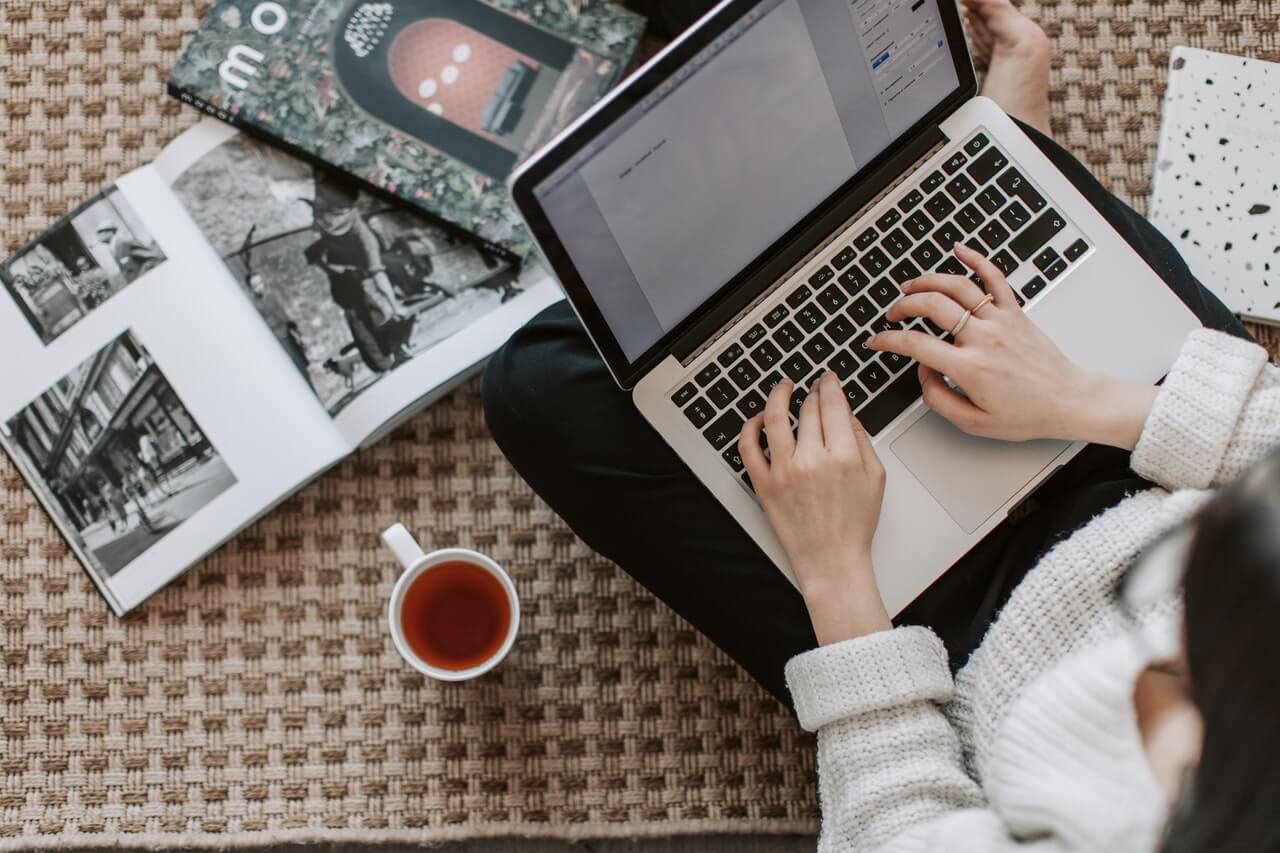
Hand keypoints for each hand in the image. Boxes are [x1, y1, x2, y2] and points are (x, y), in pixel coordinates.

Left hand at [740, 373, 891, 643]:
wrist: (831, 561)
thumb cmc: (854, 525)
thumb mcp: (875, 478)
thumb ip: (862, 441)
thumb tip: (847, 414)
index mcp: (843, 456)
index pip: (833, 405)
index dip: (830, 385)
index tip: (828, 378)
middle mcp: (812, 460)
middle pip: (808, 410)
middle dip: (811, 392)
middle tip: (813, 386)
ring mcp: (784, 471)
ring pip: (776, 419)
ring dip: (778, 396)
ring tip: (783, 388)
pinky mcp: (764, 485)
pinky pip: (748, 448)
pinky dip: (750, 428)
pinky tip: (758, 419)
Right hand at [868, 244, 1156, 448]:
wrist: (1069, 401)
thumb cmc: (1028, 414)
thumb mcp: (974, 423)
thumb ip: (938, 399)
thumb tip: (923, 372)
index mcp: (971, 368)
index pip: (916, 345)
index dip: (888, 341)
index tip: (876, 341)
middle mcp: (984, 338)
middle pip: (933, 306)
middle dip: (903, 306)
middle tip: (893, 315)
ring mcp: (1001, 321)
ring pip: (958, 286)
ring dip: (928, 281)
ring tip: (911, 286)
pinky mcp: (1016, 312)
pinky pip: (994, 277)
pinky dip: (976, 259)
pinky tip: (959, 249)